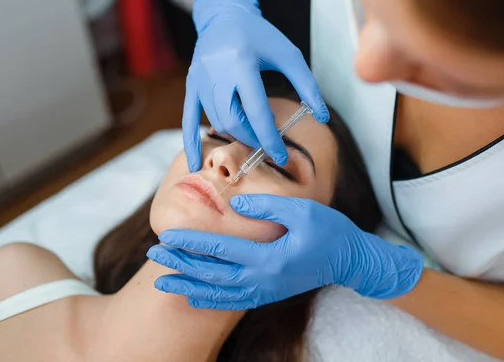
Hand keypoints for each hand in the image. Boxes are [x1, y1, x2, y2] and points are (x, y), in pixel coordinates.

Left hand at [147, 194, 423, 309]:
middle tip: (153, 254)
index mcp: (269, 257)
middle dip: (181, 263)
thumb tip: (234, 203)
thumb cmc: (329, 231)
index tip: (165, 235)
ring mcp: (264, 290)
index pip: (220, 249)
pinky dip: (209, 299)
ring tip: (162, 280)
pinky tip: (192, 295)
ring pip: (217, 291)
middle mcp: (262, 279)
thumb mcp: (303, 211)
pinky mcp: (267, 294)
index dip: (192, 242)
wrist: (349, 261)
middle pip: (212, 273)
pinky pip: (231, 301)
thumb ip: (267, 207)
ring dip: (188, 284)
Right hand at [182, 0, 328, 171]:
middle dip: (253, 139)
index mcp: (242, 63)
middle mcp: (217, 72)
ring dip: (236, 134)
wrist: (224, 16)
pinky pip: (188, 118)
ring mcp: (200, 79)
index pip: (257, 112)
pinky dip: (193, 141)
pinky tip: (197, 163)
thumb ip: (307, 86)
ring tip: (252, 134)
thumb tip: (323, 118)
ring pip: (217, 121)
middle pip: (234, 121)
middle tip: (267, 144)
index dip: (270, 138)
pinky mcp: (191, 84)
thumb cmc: (261, 35)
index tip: (281, 157)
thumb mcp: (289, 55)